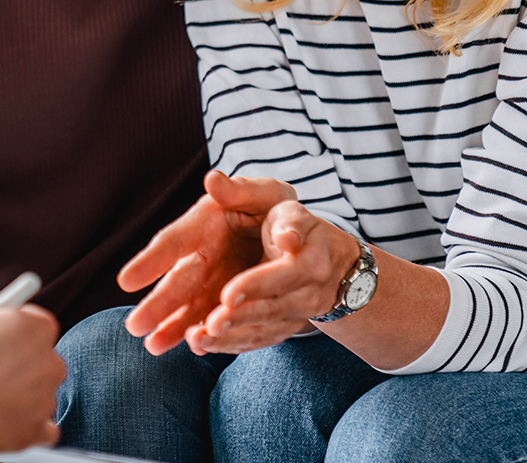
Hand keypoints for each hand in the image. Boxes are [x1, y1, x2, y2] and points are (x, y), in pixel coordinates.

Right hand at [0, 293, 63, 452]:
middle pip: (41, 361)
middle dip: (19, 364)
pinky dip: (27, 427)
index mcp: (38, 328)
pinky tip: (6, 421)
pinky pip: (43, 431)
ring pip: (38, 395)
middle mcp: (51, 363)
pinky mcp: (35, 431)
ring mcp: (46, 399)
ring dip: (19, 396)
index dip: (13, 329)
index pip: (35, 323)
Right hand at [118, 170, 295, 354]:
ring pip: (190, 307)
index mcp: (204, 224)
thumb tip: (213, 178)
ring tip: (153, 346)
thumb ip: (240, 190)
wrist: (298, 237)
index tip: (127, 281)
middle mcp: (203, 256)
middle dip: (157, 304)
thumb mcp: (265, 193)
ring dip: (173, 327)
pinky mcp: (228, 302)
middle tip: (134, 326)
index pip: (173, 242)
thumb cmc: (275, 208)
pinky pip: (212, 321)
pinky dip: (204, 334)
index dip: (151, 261)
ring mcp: (215, 282)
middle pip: (177, 282)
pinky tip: (193, 348)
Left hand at [182, 202, 355, 354]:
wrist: (330, 260)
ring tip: (197, 340)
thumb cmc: (290, 221)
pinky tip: (201, 346)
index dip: (256, 285)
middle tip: (209, 326)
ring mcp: (295, 312)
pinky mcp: (281, 326)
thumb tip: (214, 180)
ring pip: (263, 329)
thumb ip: (243, 191)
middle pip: (271, 307)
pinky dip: (230, 345)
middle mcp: (306, 289)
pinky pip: (257, 340)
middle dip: (240, 318)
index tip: (226, 295)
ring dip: (231, 338)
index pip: (284, 273)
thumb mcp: (274, 198)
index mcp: (309, 255)